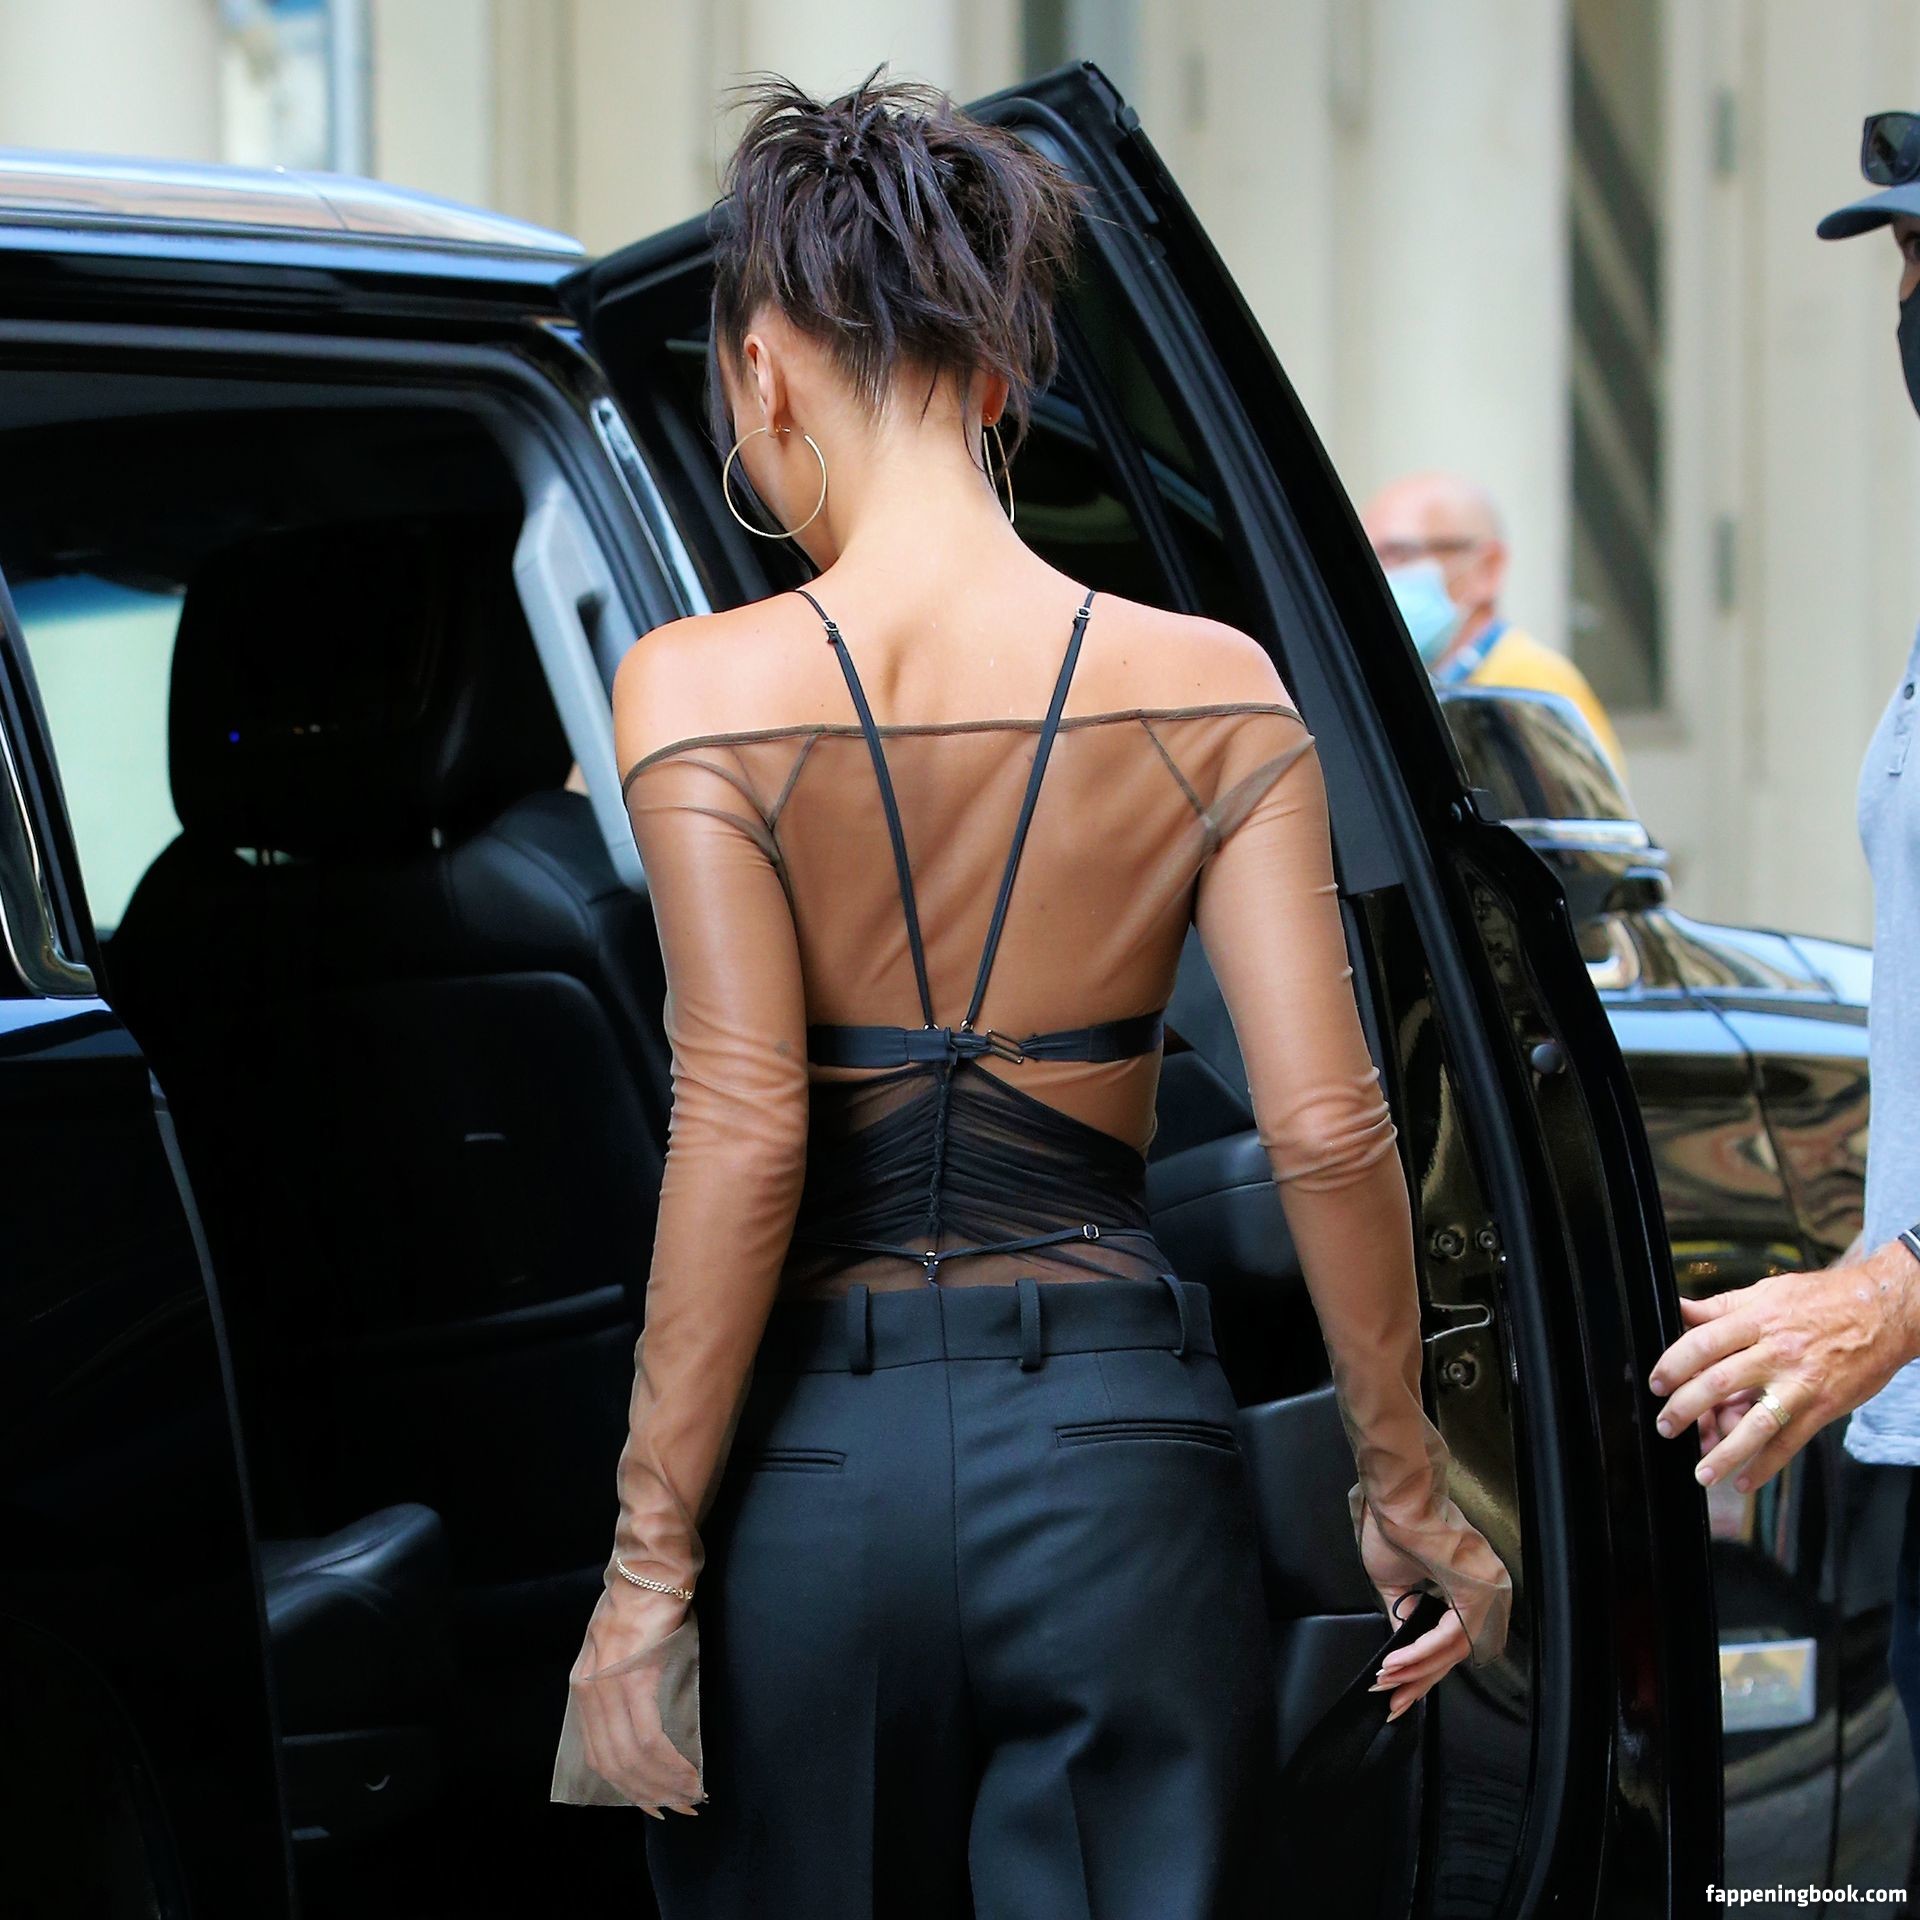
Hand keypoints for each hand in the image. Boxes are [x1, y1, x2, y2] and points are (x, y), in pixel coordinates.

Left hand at [568, 1582, 705, 1815]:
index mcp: (582, 1686)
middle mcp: (588, 1690)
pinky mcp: (635, 1677)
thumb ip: (621, 1685)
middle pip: (615, 1763)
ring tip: (691, 1794)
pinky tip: (689, 1771)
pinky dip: (671, 1761)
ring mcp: (609, 1685)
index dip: (627, 1787)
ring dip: (664, 1783)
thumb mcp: (619, 1648)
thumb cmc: (643, 1600)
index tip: (655, 1804)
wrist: (651, 1564)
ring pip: (632, 1756)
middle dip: (649, 1793)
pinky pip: (650, 1736)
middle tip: (681, 1806)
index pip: (599, 1755)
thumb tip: (642, 1726)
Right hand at [1358, 1506, 1472, 1718]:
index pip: (1450, 1641)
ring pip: (1454, 1650)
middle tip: (1390, 1701)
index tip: (1396, 1688)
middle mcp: (1485, 1591)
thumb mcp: (1395, 1583)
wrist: (1395, 1497)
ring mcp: (1485, 1591)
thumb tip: (1405, 1644)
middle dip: (1417, 1680)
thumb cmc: (1393, 1527)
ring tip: (1386, 1681)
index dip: (1420, 1668)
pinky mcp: (1477, 1592)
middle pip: (1453, 1653)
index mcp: (1468, 1585)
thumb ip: (1404, 1616)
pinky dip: (1422, 1652)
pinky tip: (1398, 1663)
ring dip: (1416, 1670)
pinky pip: (1452, 1636)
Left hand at [1649, 1241, 1919, 1494]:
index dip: (1673, 1364)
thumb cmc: (1823, 1299)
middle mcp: (1776, 1352)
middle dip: (1685, 1408)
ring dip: (1724, 1452)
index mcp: (1757, 1320)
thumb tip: (1678, 1308)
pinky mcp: (1821, 1407)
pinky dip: (1766, 1466)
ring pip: (1754, 1423)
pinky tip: (1745, 1482)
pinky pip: (1789, 1442)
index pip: (1703, 1343)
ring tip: (1701, 1472)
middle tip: (1665, 1425)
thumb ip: (1721, 1306)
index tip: (1656, 1382)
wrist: (1884, 1312)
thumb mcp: (1767, 1292)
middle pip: (1719, 1383)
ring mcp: (1799, 1383)